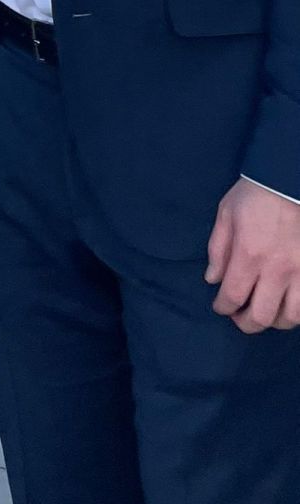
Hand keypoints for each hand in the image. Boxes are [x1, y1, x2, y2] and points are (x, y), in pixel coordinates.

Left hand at [206, 178, 299, 331]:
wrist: (289, 181)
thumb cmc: (255, 195)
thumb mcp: (225, 215)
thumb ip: (217, 250)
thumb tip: (212, 279)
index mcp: (249, 254)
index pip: (233, 296)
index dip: (224, 308)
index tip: (220, 307)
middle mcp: (277, 269)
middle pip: (262, 315)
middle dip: (246, 323)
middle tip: (240, 317)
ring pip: (291, 316)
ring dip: (274, 321)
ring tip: (265, 313)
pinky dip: (297, 312)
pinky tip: (287, 306)